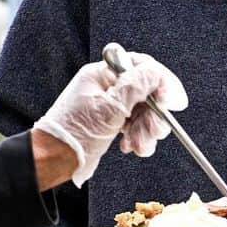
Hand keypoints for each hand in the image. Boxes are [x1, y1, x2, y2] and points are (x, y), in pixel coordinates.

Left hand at [34, 51, 186, 185]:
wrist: (53, 160)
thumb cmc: (74, 134)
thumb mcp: (110, 109)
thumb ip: (135, 87)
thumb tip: (156, 72)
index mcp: (102, 74)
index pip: (141, 67)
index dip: (161, 82)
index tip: (174, 101)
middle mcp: (107, 86)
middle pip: (145, 91)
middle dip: (154, 114)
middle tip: (156, 131)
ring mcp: (109, 104)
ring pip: (143, 110)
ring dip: (147, 129)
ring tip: (141, 146)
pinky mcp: (110, 121)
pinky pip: (134, 123)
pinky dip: (138, 136)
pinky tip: (130, 146)